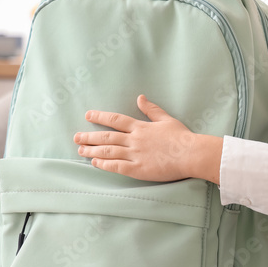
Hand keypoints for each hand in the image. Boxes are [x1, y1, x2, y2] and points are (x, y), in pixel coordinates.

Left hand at [74, 95, 220, 183]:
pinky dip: (104, 164)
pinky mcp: (138, 169)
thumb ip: (151, 109)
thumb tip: (140, 97)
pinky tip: (95, 163)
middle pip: (107, 137)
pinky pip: (117, 167)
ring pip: (108, 152)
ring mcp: (135, 155)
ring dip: (92, 150)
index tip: (88, 115)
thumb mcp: (166, 119)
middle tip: (76, 137)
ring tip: (80, 150)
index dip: (100, 117)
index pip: (115, 120)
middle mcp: (134, 140)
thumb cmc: (182, 137)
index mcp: (141, 127)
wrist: (191, 154)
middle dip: (89, 136)